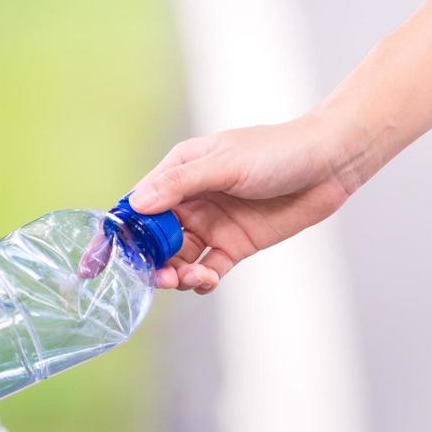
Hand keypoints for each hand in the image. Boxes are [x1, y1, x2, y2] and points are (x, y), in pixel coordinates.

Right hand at [128, 113, 365, 293]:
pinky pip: (208, 268)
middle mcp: (192, 198)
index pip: (140, 203)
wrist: (329, 163)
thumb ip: (181, 184)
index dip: (121, 231)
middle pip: (156, 237)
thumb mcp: (226, 163)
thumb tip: (137, 204)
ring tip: (184, 279)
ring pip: (179, 257)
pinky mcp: (236, 244)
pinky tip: (205, 280)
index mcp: (181, 170)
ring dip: (174, 273)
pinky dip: (201, 280)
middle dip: (149, 260)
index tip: (102, 259)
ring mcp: (214, 223)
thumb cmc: (278, 151)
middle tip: (154, 276)